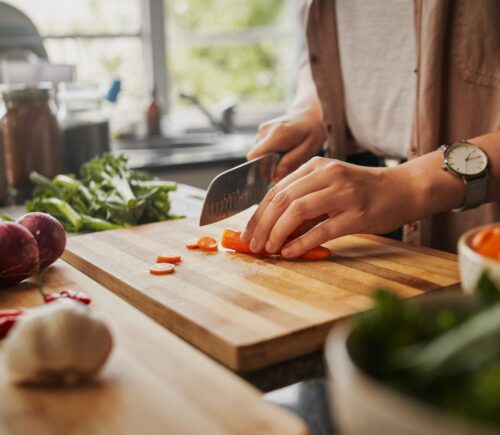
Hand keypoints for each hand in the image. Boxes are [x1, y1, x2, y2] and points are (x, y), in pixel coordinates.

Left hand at [242, 157, 423, 257]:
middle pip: (282, 199)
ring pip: (297, 211)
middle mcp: (327, 175)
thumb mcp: (330, 187)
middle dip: (262, 225)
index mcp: (316, 166)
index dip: (259, 214)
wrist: (404, 189)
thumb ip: (304, 202)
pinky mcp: (357, 214)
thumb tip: (274, 229)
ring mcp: (343, 193)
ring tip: (268, 249)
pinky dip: (301, 242)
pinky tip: (289, 252)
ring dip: (277, 233)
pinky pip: (322, 229)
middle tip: (254, 245)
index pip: (276, 190)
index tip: (248, 232)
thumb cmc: (363, 191)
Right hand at [247, 107, 324, 180]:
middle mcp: (265, 131)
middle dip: (269, 167)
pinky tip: (283, 151)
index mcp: (277, 134)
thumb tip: (275, 177)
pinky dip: (271, 155)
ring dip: (271, 161)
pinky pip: (262, 151)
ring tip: (287, 155)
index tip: (275, 175)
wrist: (308, 115)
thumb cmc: (311, 131)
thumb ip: (291, 162)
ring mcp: (261, 131)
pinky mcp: (261, 133)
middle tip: (287, 165)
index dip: (263, 170)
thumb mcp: (309, 148)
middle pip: (257, 159)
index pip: (255, 156)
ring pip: (259, 156)